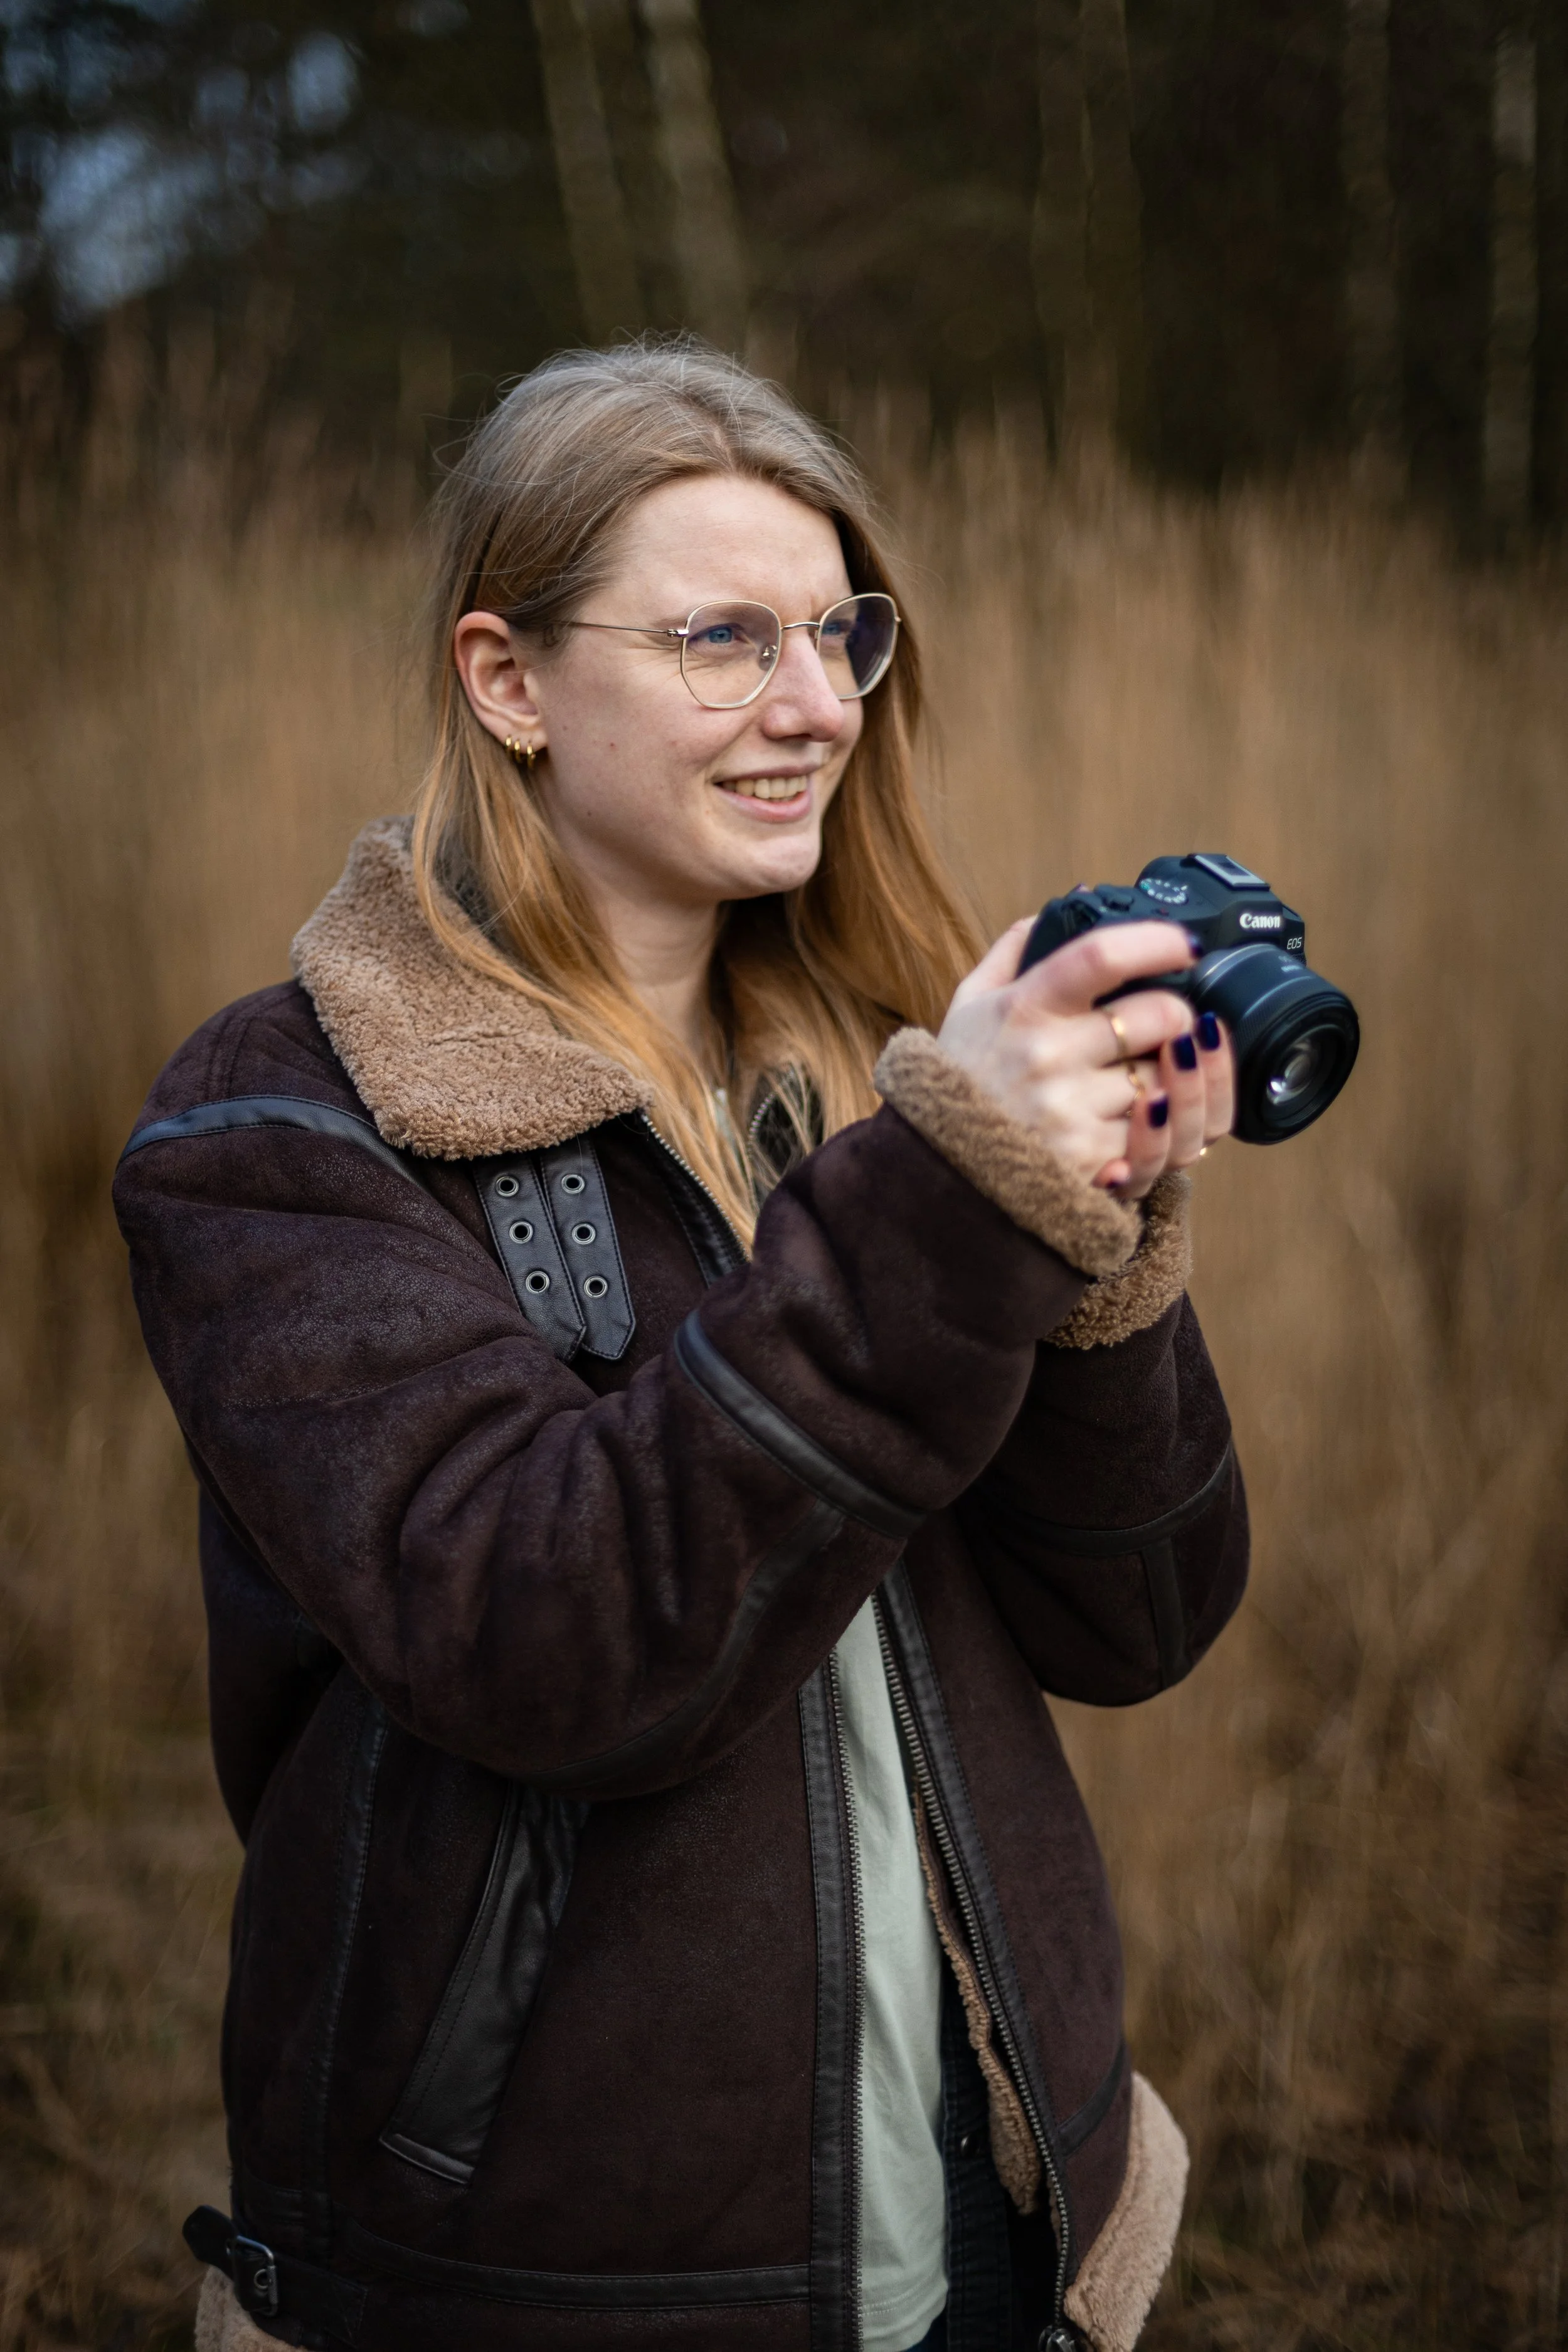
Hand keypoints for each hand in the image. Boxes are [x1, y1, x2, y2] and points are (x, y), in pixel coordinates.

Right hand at [936, 918, 1235, 1196]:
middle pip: (1160, 1015)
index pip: (1102, 956)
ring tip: (1145, 1076)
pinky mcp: (1090, 1159)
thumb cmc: (961, 1081)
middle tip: (1169, 1023)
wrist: (936, 1169)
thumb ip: (1013, 951)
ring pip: (1167, 1077)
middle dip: (1177, 1016)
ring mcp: (1071, 1110)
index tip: (1186, 944)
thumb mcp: (969, 1005)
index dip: (1157, 941)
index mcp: (1024, 1007)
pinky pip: (1157, 1135)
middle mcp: (1050, 1055)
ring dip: (1169, 1076)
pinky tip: (1136, 1122)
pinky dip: (1156, 1128)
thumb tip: (1066, 905)